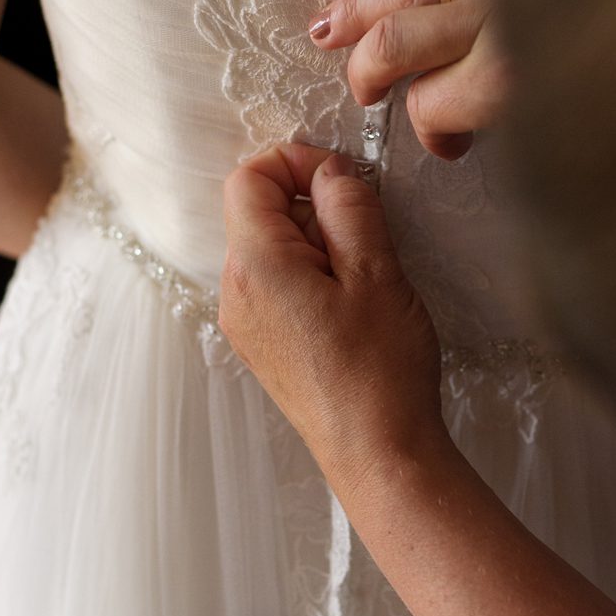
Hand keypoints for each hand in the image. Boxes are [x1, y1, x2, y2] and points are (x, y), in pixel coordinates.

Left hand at [218, 144, 446, 478]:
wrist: (376, 452)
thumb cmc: (380, 372)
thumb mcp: (376, 272)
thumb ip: (348, 208)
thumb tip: (330, 173)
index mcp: (255, 266)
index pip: (248, 179)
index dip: (294, 162)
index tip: (342, 177)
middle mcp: (235, 292)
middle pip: (258, 213)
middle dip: (312, 207)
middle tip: (366, 238)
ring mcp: (243, 321)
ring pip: (270, 250)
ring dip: (317, 244)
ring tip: (364, 281)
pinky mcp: (260, 343)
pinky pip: (275, 285)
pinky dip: (311, 276)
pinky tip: (351, 306)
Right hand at [309, 0, 507, 161]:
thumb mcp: (570, 119)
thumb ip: (507, 120)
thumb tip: (468, 126)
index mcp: (509, 74)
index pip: (430, 105)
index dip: (429, 131)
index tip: (448, 145)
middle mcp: (497, 14)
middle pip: (395, 41)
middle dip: (368, 70)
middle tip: (368, 92)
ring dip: (357, 10)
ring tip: (326, 30)